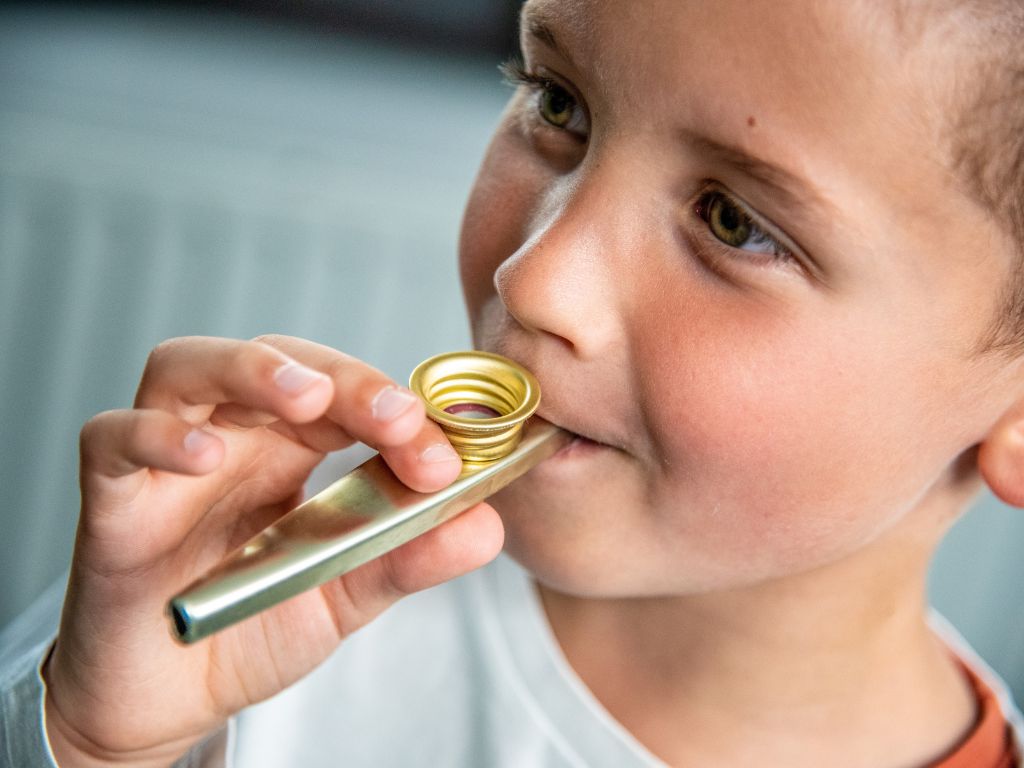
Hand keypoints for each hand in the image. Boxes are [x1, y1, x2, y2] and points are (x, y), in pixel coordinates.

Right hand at [42, 336, 503, 766]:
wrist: (173, 697)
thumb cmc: (253, 627)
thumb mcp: (344, 594)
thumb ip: (406, 558)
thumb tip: (487, 526)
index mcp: (292, 448)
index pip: (346, 393)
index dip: (395, 408)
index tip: (442, 459)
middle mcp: (232, 437)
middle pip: (277, 360)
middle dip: (344, 378)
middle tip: (397, 418)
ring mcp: (168, 459)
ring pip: (188, 367)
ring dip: (254, 371)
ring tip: (309, 400)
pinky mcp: (113, 499)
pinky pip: (112, 439)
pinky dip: (158, 436)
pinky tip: (205, 457)